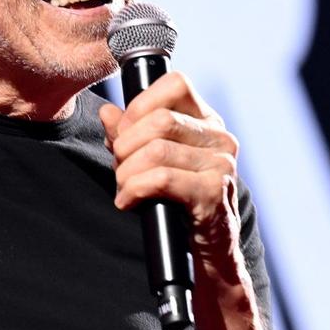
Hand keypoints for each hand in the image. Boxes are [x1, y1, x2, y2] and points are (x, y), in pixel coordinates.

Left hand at [99, 71, 242, 263]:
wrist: (208, 246)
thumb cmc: (177, 199)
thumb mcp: (151, 160)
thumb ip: (129, 133)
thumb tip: (107, 112)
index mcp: (206, 119)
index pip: (175, 84)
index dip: (140, 105)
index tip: (124, 133)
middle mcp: (220, 136)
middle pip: (158, 120)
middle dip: (126, 145)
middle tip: (119, 168)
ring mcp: (221, 163)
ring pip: (155, 151)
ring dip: (126, 174)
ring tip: (124, 189)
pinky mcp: (214, 191)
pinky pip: (161, 179)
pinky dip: (134, 190)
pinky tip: (129, 201)